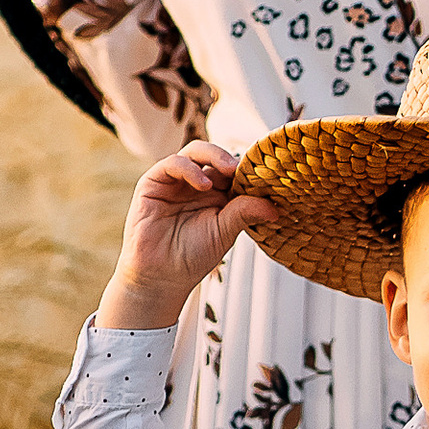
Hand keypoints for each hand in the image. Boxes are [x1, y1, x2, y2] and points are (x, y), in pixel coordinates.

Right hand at [98, 143, 275, 331]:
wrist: (161, 276)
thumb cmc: (192, 256)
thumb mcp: (224, 232)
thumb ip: (244, 213)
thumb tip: (275, 207)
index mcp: (216, 193)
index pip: (233, 170)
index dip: (246, 168)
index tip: (265, 174)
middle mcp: (196, 183)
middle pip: (215, 155)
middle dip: (231, 157)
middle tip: (246, 167)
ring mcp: (175, 181)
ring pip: (195, 152)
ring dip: (214, 156)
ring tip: (229, 171)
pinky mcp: (153, 182)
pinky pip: (172, 163)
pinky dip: (189, 168)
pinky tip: (203, 184)